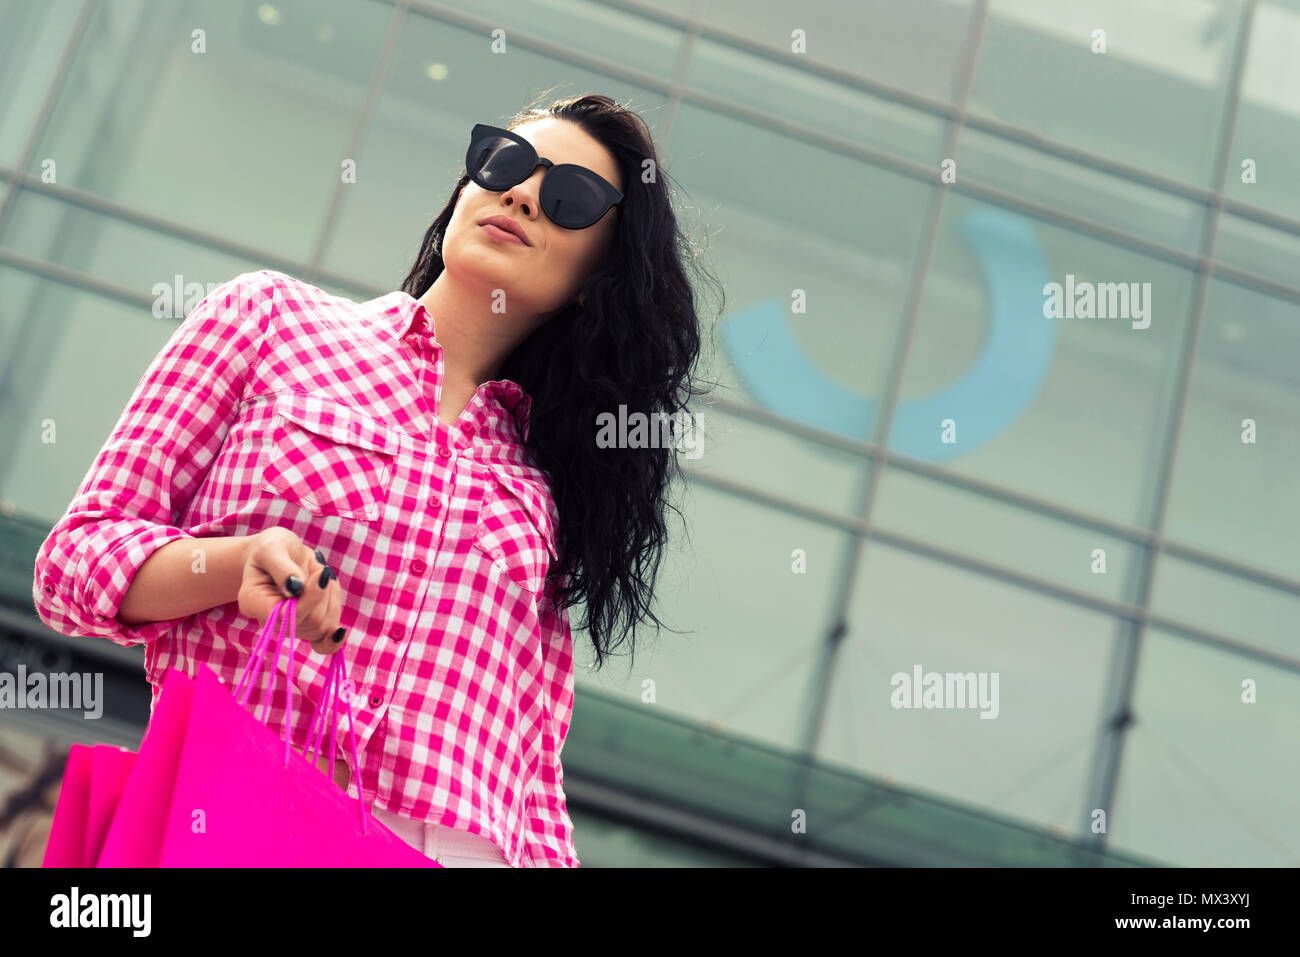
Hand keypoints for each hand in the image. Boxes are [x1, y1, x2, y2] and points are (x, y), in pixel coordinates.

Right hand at [237, 527, 345, 654]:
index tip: (322, 573)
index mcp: (253, 602)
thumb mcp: (272, 547)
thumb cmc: (272, 548)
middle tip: (315, 567)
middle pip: (312, 622)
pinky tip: (340, 631)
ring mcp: (289, 628)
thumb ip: (282, 567)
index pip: (287, 616)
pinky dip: (334, 638)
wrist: (279, 554)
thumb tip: (296, 589)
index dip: (311, 597)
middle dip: (323, 592)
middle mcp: (270, 622)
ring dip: (330, 596)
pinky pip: (324, 644)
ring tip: (317, 576)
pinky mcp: (306, 628)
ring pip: (325, 625)